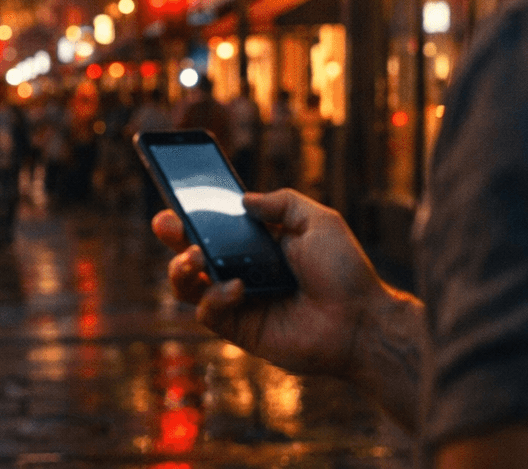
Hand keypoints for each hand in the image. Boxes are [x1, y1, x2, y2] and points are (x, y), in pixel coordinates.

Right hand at [152, 189, 389, 380]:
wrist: (361, 320)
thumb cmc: (345, 271)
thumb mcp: (319, 220)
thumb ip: (282, 202)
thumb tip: (243, 199)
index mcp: (260, 243)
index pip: (217, 225)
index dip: (194, 213)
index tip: (176, 198)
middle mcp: (243, 270)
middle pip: (192, 252)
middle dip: (172, 236)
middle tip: (166, 223)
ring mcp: (239, 301)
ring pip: (189, 286)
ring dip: (181, 268)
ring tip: (195, 258)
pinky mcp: (240, 329)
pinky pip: (208, 313)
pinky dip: (215, 297)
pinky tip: (237, 288)